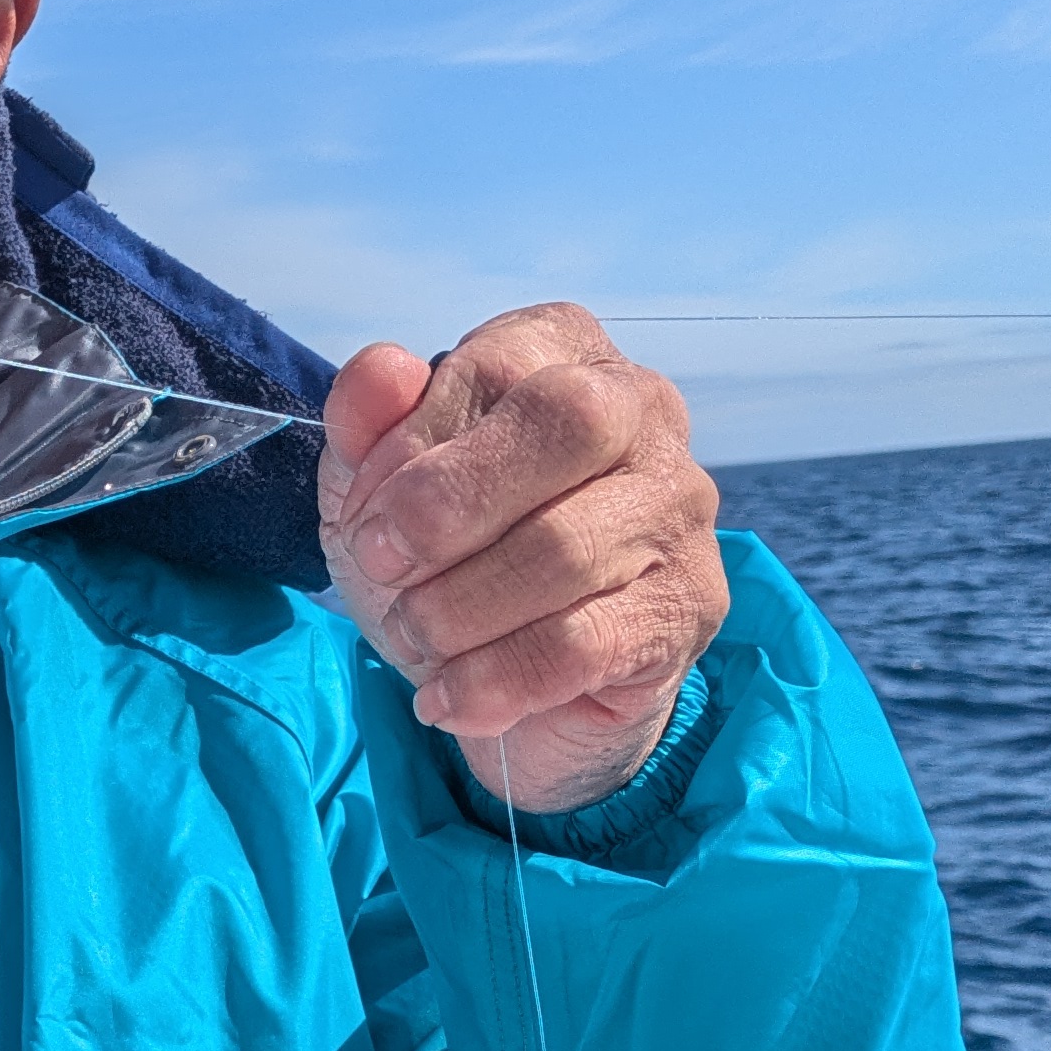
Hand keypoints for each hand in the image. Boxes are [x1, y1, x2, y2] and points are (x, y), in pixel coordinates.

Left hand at [317, 303, 724, 816]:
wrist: (510, 684)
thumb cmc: (450, 558)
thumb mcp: (379, 489)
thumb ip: (369, 424)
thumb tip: (381, 370)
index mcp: (566, 353)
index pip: (495, 367)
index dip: (410, 446)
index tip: (364, 518)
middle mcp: (644, 411)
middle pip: (567, 421)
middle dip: (448, 507)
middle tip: (382, 565)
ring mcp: (679, 510)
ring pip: (565, 546)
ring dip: (455, 608)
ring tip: (412, 636)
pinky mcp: (686, 608)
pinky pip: (581, 643)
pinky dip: (492, 679)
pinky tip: (445, 696)